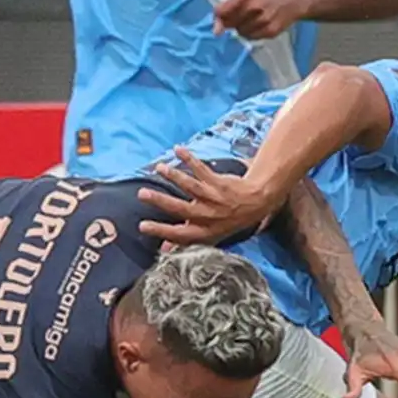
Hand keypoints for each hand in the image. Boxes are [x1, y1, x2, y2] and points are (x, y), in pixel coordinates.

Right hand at [137, 147, 275, 245]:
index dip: (161, 231)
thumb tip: (163, 247)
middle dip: (160, 201)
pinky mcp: (219, 182)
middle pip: (181, 208)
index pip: (179, 234)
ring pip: (191, 186)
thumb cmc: (228, 220)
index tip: (142, 225)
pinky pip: (202, 169)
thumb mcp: (210, 235)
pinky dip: (189, 158)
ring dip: (174, 176)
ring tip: (159, 168)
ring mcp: (214, 198)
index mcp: (204, 232)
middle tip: (142, 193)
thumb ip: (186, 240)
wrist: (255, 203)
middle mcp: (208, 216)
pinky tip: (177, 150)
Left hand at [213, 0, 308, 39]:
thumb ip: (229, 7)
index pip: (223, 11)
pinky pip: (252, 37)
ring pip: (241, 32)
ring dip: (242, 28)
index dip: (219, 15)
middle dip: (232, 21)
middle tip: (241, 15)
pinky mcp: (270, 31)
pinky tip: (258, 25)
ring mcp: (263, 21)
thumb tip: (215, 30)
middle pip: (231, 23)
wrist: (293, 0)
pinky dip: (251, 33)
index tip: (221, 15)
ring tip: (251, 19)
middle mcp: (254, 7)